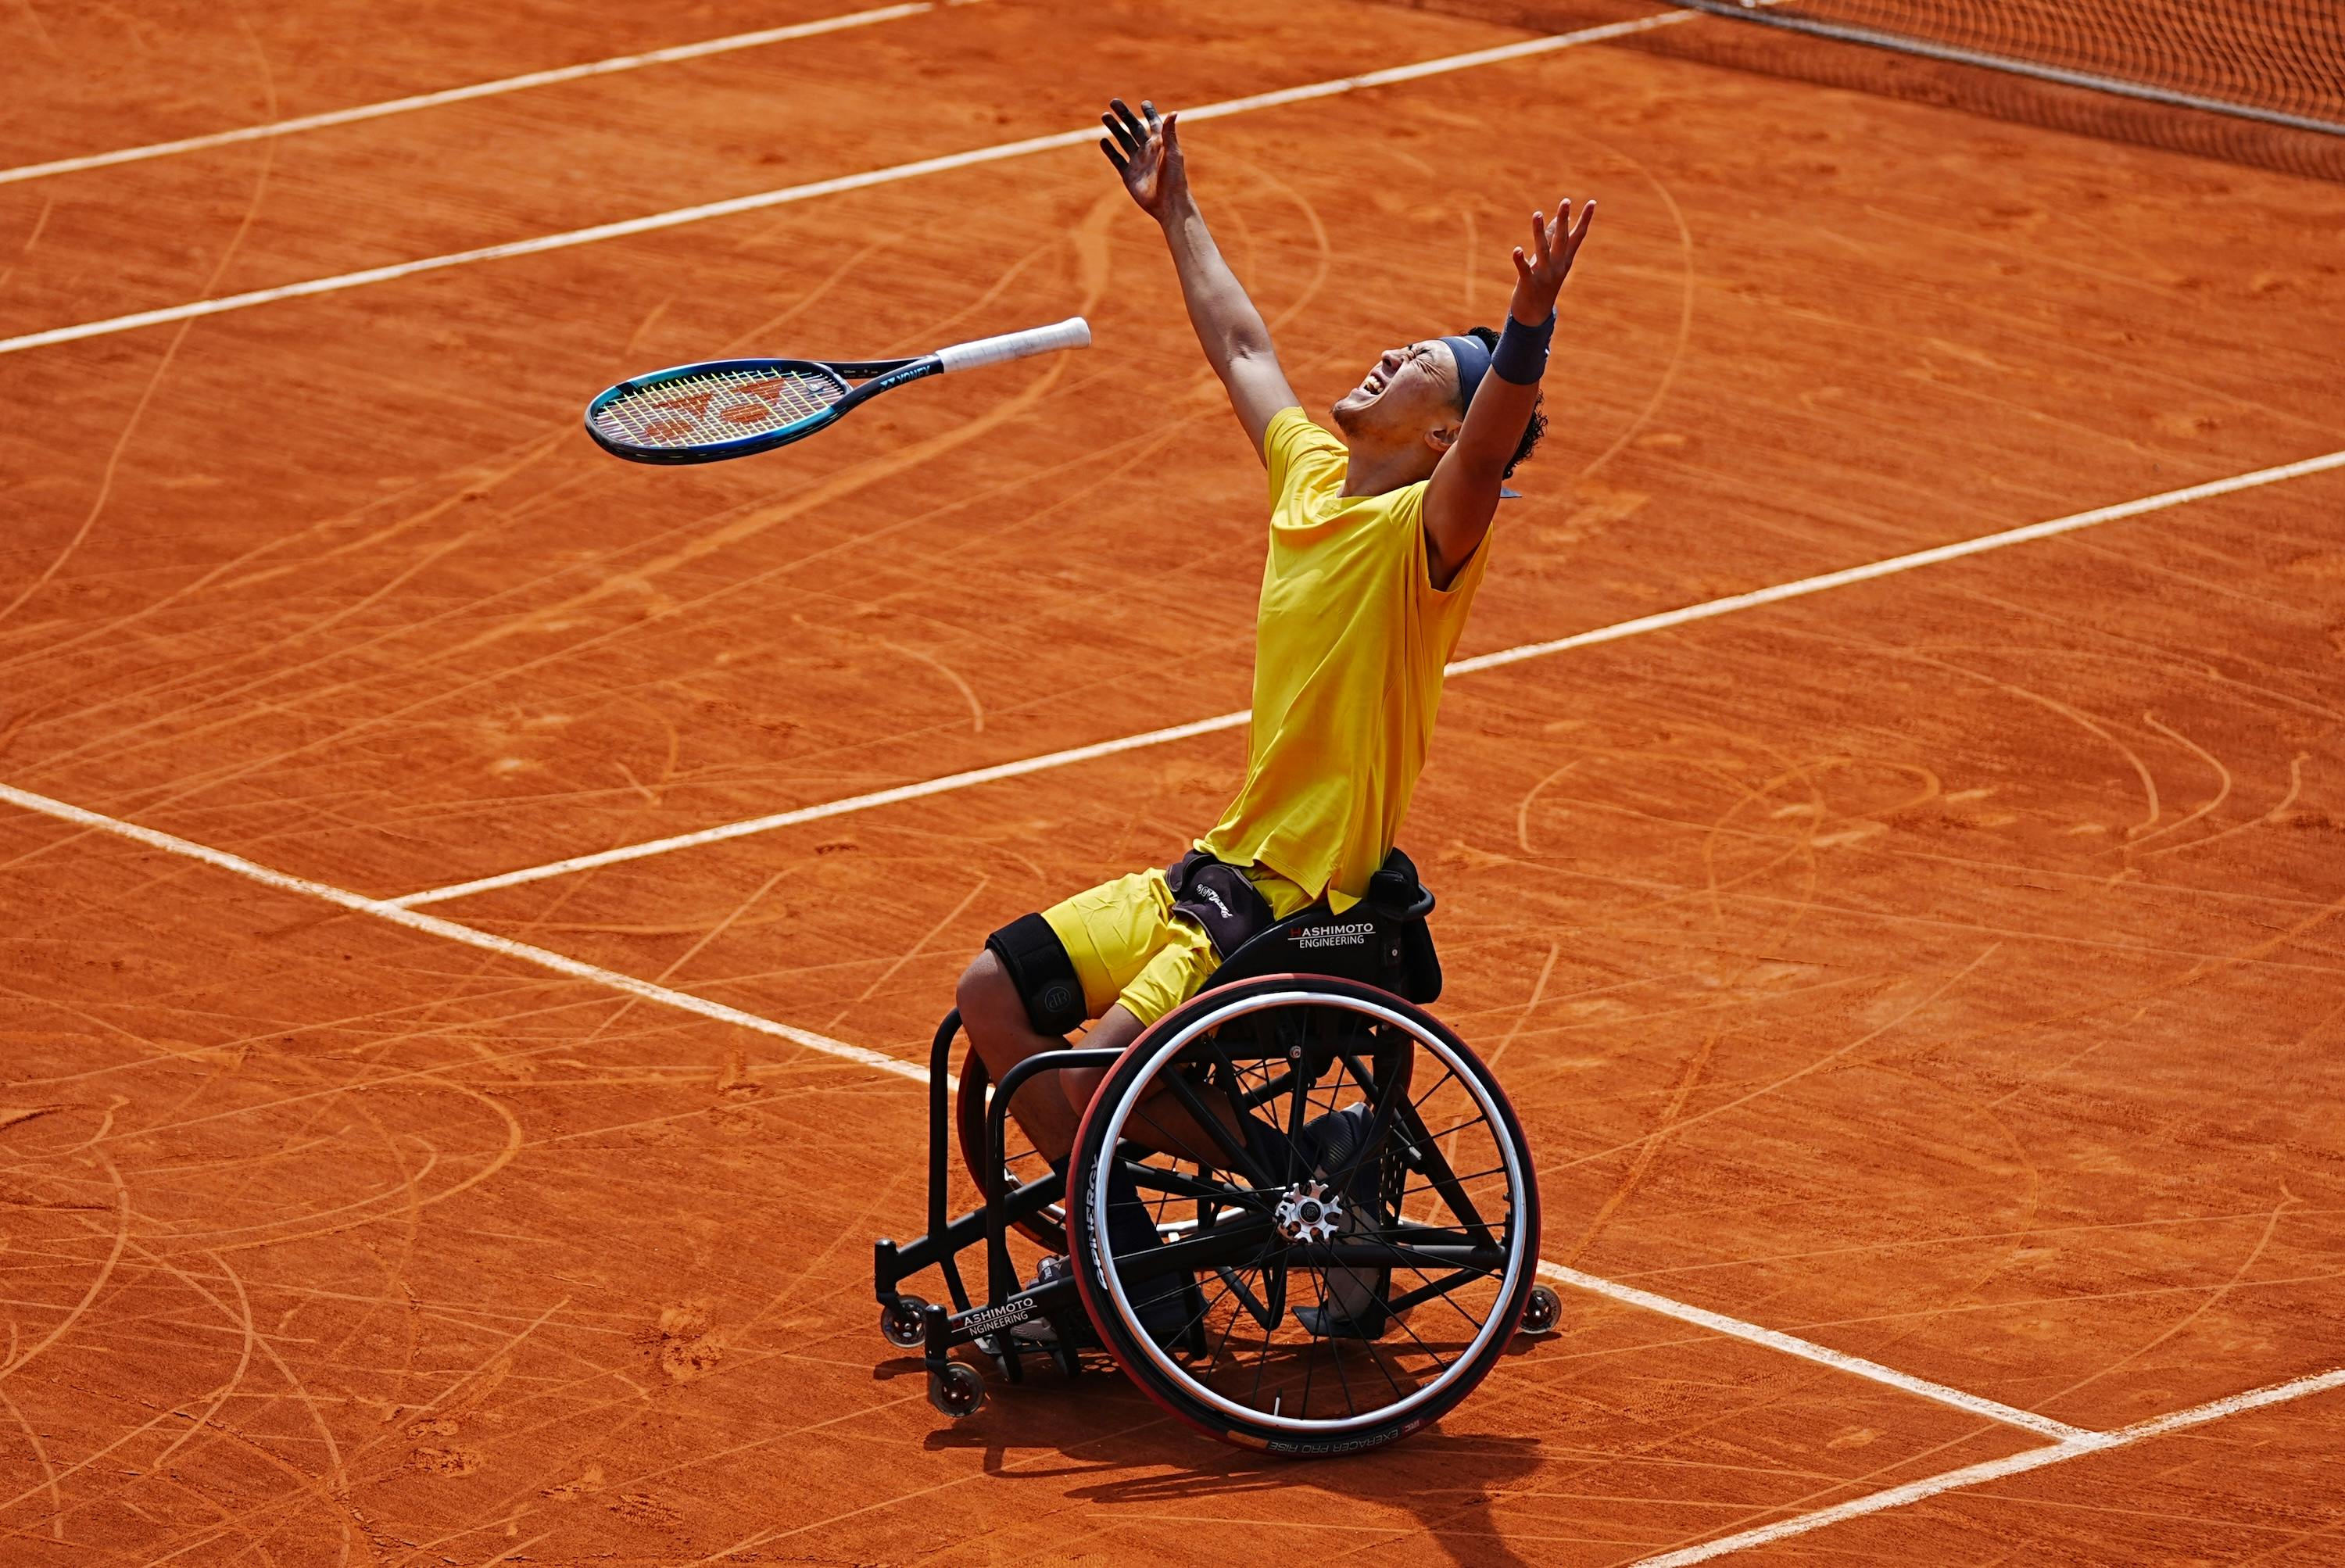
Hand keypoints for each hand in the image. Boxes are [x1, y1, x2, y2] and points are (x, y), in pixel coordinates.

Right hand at [1099, 97, 1186, 222]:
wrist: (1168, 204)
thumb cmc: (1174, 179)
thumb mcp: (1173, 153)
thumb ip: (1169, 133)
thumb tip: (1173, 112)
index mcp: (1160, 143)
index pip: (1153, 123)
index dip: (1149, 113)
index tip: (1144, 103)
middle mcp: (1148, 150)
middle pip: (1133, 128)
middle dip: (1124, 115)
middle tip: (1113, 101)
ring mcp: (1137, 162)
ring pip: (1123, 141)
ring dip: (1114, 128)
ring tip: (1104, 116)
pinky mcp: (1129, 175)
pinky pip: (1117, 159)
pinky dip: (1110, 150)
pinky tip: (1103, 140)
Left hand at [1509, 196, 1594, 322]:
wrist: (1535, 315)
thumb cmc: (1544, 283)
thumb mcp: (1551, 261)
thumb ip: (1553, 239)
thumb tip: (1558, 218)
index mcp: (1565, 259)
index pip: (1577, 236)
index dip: (1585, 220)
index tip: (1592, 202)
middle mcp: (1557, 266)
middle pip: (1561, 240)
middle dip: (1563, 220)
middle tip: (1566, 201)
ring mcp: (1544, 275)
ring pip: (1542, 250)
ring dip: (1540, 232)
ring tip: (1537, 213)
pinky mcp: (1529, 284)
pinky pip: (1524, 270)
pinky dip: (1520, 261)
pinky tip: (1517, 250)